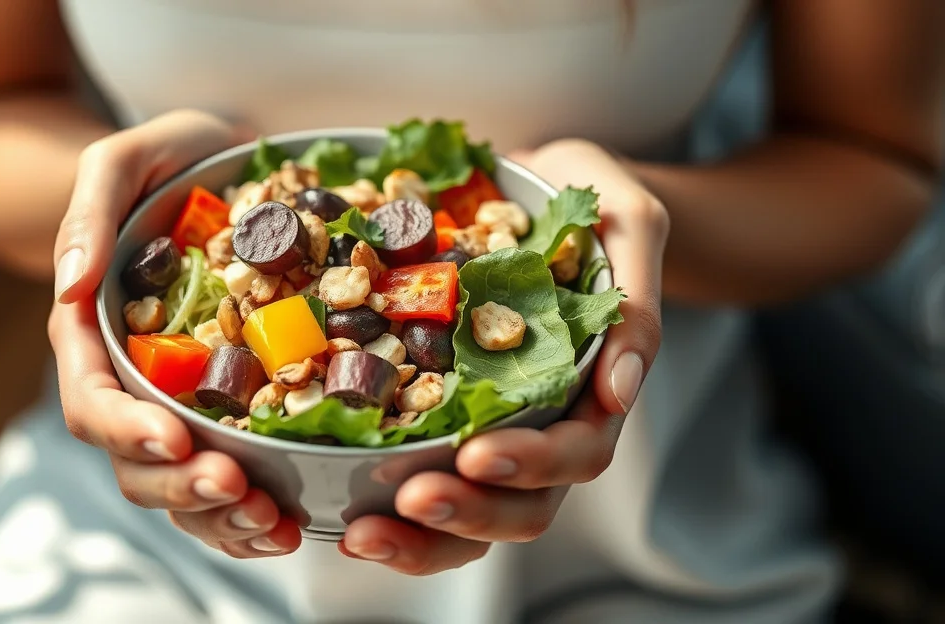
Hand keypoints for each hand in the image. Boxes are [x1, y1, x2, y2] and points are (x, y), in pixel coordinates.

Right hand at [48, 109, 301, 557]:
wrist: (214, 166)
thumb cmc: (163, 161)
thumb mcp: (120, 162)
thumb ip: (87, 212)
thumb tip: (69, 284)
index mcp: (94, 335)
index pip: (93, 400)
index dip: (128, 429)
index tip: (175, 439)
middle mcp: (132, 380)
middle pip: (136, 461)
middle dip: (184, 486)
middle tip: (238, 488)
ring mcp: (178, 401)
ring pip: (181, 486)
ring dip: (222, 517)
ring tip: (274, 524)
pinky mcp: (226, 408)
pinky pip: (229, 477)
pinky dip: (253, 514)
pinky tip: (290, 525)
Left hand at [339, 139, 666, 574]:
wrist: (539, 186)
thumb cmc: (589, 199)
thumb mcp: (628, 220)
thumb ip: (635, 297)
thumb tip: (622, 390)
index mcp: (594, 387)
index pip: (578, 450)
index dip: (531, 463)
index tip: (477, 455)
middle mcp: (545, 421)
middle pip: (524, 505)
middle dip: (468, 513)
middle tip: (409, 502)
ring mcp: (494, 425)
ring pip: (471, 512)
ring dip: (421, 537)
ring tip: (362, 533)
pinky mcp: (441, 413)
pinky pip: (423, 478)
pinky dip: (389, 509)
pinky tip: (346, 514)